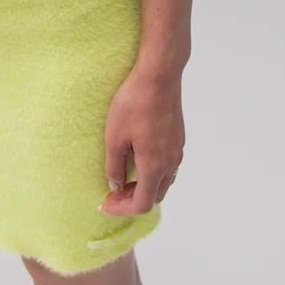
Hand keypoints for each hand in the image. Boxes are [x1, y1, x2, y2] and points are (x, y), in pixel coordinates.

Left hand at [98, 64, 184, 214]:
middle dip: (133, 200)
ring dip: (145, 186)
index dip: (122, 209)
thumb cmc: (134, 104)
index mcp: (154, 166)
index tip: (105, 203)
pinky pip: (169, 165)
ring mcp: (177, 149)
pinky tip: (139, 157)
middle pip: (155, 196)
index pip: (142, 204)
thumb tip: (116, 185)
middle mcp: (171, 163)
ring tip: (125, 176)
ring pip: (164, 181)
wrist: (159, 75)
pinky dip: (154, 172)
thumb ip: (114, 166)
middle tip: (113, 191)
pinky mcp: (179, 137)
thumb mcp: (115, 136)